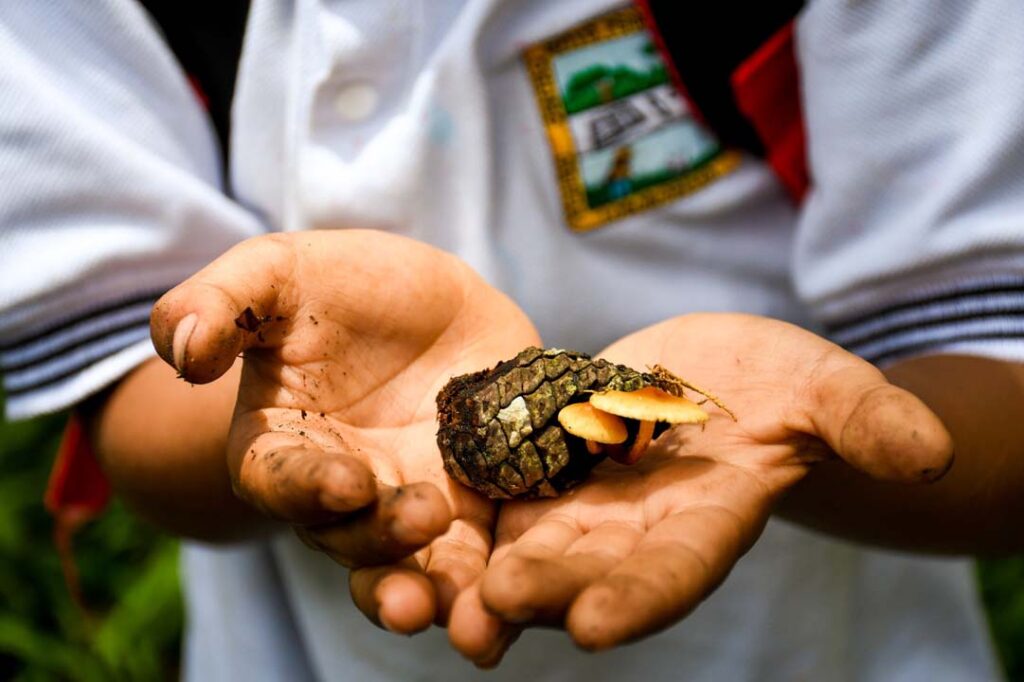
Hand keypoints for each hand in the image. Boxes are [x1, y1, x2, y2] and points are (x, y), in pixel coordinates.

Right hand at [150, 230, 539, 633]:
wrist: (431, 302)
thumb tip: (181, 351)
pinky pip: (486, 553)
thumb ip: (219, 303)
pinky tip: (516, 596)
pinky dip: (496, 580)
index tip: (346, 480)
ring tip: (461, 610)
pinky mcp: (478, 506)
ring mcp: (414, 505)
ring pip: (417, 568)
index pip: (280, 481)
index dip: (307, 487)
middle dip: (383, 545)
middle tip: (422, 522)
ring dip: (435, 591)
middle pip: (353, 540)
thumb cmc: (337, 288)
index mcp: (281, 448)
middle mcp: (345, 494)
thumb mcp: (276, 273)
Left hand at [449, 313, 952, 664]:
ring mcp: (572, 504)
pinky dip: (449, 511)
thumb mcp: (825, 391)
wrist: (710, 379)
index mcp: (702, 525)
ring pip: (517, 544)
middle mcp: (627, 532)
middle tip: (488, 615)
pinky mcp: (529, 467)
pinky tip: (399, 518)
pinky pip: (484, 490)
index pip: (672, 572)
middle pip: (580, 569)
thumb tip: (930, 453)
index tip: (595, 625)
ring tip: (421, 599)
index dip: (638, 598)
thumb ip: (864, 421)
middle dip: (537, 593)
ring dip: (471, 575)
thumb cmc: (780, 388)